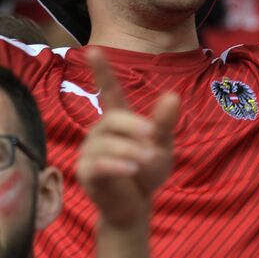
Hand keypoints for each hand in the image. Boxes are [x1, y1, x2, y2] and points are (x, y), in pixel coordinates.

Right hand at [77, 49, 179, 230]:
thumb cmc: (147, 171)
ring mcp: (89, 152)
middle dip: (134, 126)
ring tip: (146, 160)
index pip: (109, 91)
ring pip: (106, 143)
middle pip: (112, 119)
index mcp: (118, 120)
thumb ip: (165, 122)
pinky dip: (116, 165)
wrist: (134, 208)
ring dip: (130, 150)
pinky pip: (97, 164)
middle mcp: (100, 132)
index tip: (92, 49)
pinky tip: (132, 168)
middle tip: (154, 139)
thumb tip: (172, 95)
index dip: (102, 71)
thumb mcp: (162, 146)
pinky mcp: (85, 173)